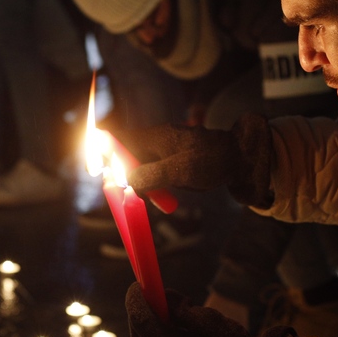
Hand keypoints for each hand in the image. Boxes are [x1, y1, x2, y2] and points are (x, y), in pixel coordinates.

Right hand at [113, 112, 273, 207]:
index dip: (103, 152)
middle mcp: (155, 142)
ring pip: (139, 170)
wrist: (242, 160)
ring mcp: (163, 153)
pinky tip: (166, 199)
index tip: (96, 169)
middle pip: (124, 157)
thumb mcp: (181, 170)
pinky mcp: (171, 164)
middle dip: (122, 177)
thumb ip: (151, 175)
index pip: (117, 139)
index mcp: (154, 136)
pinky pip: (153, 176)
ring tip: (160, 200)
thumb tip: (125, 181)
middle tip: (127, 194)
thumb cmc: (213, 160)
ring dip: (142, 187)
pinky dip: (154, 189)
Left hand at [126, 282, 294, 336]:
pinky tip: (172, 330)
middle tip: (144, 296)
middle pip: (139, 336)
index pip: (139, 319)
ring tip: (160, 311)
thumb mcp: (204, 316)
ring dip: (148, 328)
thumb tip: (162, 297)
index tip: (137, 284)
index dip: (135, 299)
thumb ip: (178, 306)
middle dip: (138, 314)